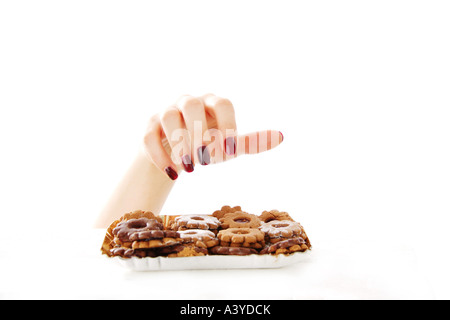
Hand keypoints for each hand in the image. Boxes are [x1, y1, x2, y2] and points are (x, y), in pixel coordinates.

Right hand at [143, 94, 283, 179]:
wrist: (177, 153)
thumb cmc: (208, 146)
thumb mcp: (229, 146)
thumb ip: (250, 142)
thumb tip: (281, 136)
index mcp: (212, 104)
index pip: (222, 103)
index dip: (227, 125)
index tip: (229, 150)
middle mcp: (189, 103)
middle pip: (192, 105)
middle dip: (198, 133)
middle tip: (206, 159)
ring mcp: (167, 112)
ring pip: (168, 117)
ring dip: (179, 144)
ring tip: (189, 168)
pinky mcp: (150, 127)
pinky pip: (149, 136)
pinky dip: (160, 156)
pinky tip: (172, 173)